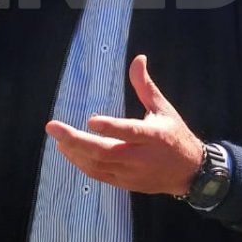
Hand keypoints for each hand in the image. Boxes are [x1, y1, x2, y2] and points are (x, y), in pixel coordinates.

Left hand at [45, 55, 203, 195]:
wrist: (188, 173)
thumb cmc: (174, 135)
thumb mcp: (163, 108)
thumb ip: (145, 86)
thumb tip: (138, 58)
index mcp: (154, 136)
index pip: (130, 132)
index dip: (111, 128)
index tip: (91, 120)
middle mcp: (141, 157)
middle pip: (105, 151)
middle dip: (76, 140)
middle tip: (53, 127)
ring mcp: (132, 173)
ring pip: (98, 164)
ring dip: (75, 151)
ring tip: (58, 138)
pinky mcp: (125, 183)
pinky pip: (99, 175)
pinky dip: (82, 163)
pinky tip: (69, 152)